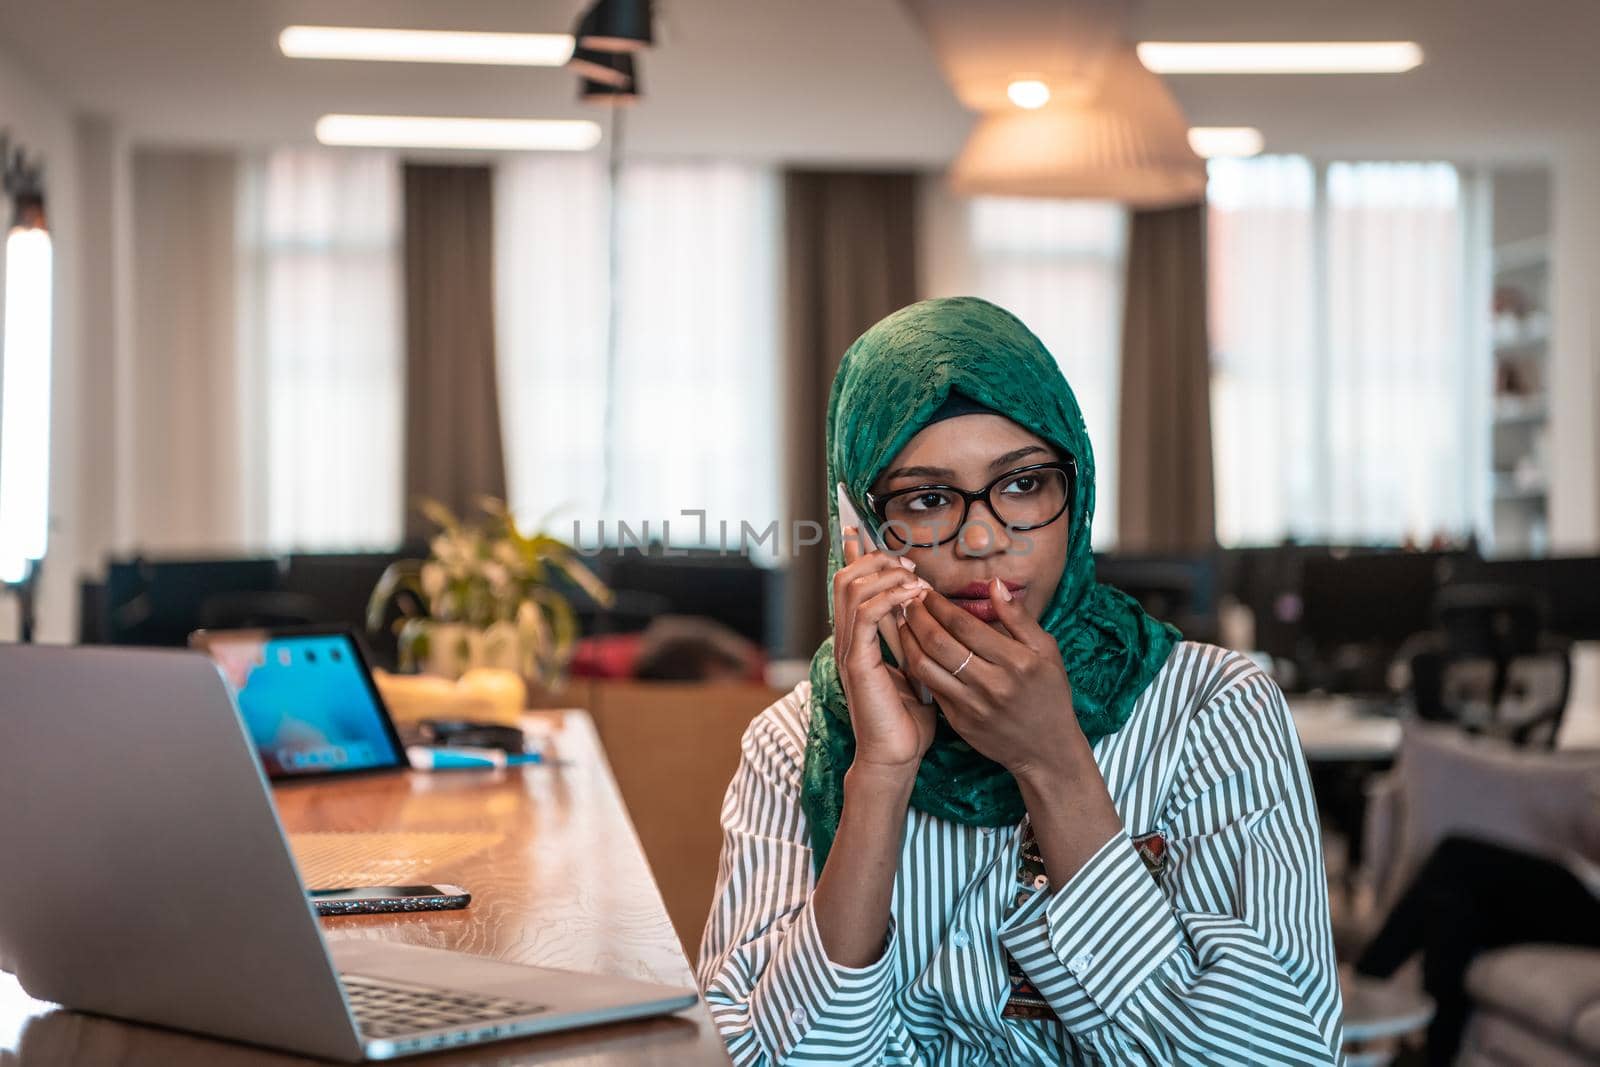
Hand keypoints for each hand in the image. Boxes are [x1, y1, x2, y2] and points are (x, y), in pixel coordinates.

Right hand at [833, 530, 937, 776]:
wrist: (895, 754)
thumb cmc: (907, 716)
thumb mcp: (914, 664)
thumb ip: (910, 636)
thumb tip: (923, 607)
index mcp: (857, 637)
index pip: (848, 583)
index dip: (853, 554)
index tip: (863, 529)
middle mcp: (846, 639)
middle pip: (845, 578)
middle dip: (875, 560)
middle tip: (907, 564)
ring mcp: (849, 650)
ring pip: (852, 589)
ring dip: (885, 576)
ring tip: (913, 579)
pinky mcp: (856, 663)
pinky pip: (866, 616)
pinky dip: (889, 599)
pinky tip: (912, 598)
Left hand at [896, 577, 1087, 783]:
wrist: (1047, 749)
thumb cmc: (1049, 694)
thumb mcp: (1046, 651)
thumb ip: (1019, 617)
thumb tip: (995, 584)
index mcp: (1015, 662)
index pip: (964, 625)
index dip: (940, 605)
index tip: (928, 592)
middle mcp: (991, 684)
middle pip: (939, 642)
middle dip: (918, 617)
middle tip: (909, 601)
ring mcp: (972, 705)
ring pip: (926, 666)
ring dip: (908, 640)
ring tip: (903, 622)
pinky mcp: (959, 722)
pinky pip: (929, 688)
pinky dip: (916, 665)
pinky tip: (912, 650)